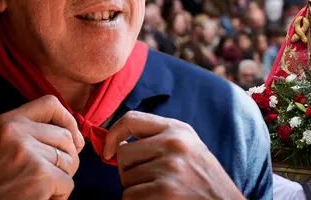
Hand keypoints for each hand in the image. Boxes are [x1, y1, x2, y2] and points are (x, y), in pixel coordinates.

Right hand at [0, 95, 84, 199]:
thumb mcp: (4, 147)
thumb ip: (31, 133)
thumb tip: (73, 133)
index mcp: (7, 123)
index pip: (50, 104)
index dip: (68, 120)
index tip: (74, 138)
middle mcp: (16, 133)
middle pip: (66, 137)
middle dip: (67, 158)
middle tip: (50, 175)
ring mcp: (28, 153)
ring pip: (71, 160)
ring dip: (62, 178)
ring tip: (40, 187)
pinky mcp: (40, 175)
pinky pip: (68, 183)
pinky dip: (60, 195)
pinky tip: (42, 198)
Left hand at [104, 111, 243, 199]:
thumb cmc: (202, 178)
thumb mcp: (188, 147)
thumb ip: (158, 139)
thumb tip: (116, 144)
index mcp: (178, 129)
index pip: (131, 119)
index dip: (113, 135)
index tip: (108, 152)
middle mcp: (174, 143)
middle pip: (124, 154)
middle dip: (128, 171)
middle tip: (149, 179)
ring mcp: (170, 167)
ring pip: (126, 179)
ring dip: (136, 190)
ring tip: (160, 190)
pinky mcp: (165, 190)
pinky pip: (129, 197)